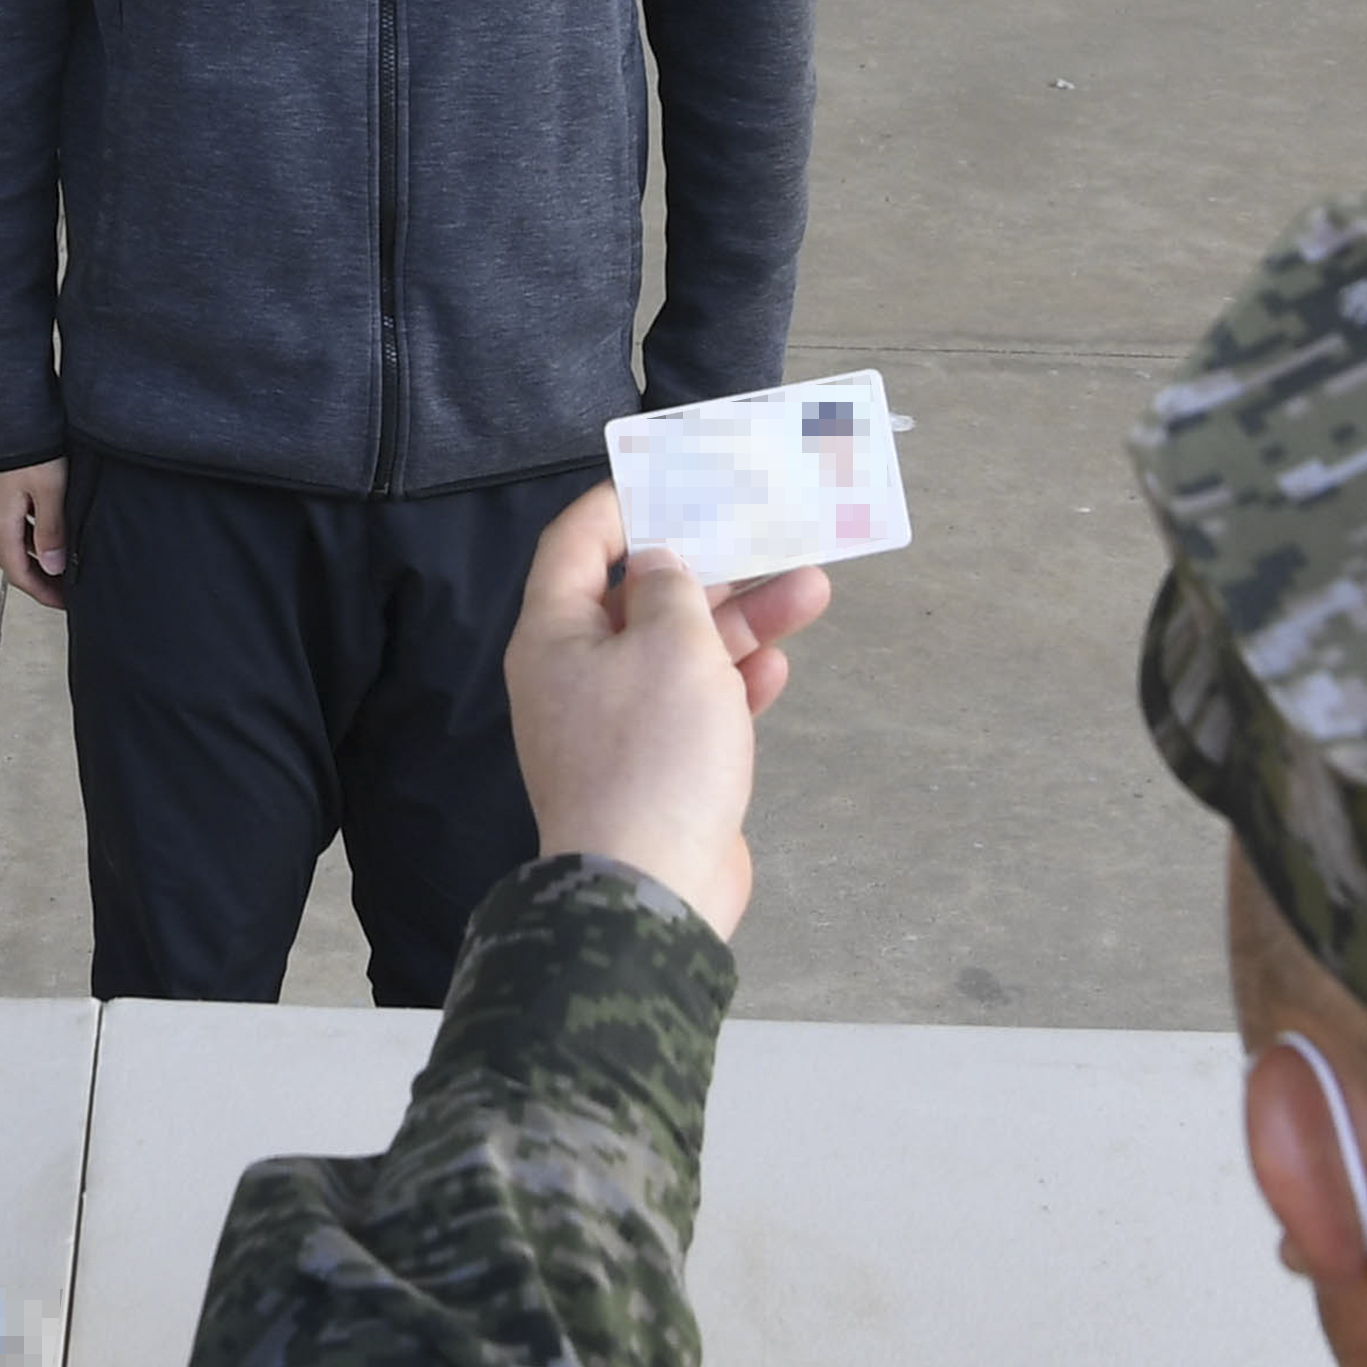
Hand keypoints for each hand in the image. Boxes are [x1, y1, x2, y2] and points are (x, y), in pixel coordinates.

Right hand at [0, 462, 67, 607]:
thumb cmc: (31, 448)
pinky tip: (50, 532)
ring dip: (35, 555)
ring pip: (12, 540)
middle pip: (13, 559)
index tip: (63, 603)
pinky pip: (11, 522)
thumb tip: (53, 569)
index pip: (18, 572)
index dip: (41, 591)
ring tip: (62, 563)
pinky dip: (30, 534)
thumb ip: (52, 531)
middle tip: (66, 589)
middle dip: (39, 577)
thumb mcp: (50, 491)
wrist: (6, 409)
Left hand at [501, 486, 828, 942]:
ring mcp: (615, 727)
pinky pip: (694, 709)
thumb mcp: (672, 646)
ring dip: (743, 621)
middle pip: (643, 598)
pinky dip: (734, 685)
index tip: (672, 476)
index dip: (621, 502)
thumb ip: (672, 588)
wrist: (651, 890)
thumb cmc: (652, 756)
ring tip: (811, 588)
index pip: (576, 543)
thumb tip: (660, 563)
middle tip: (769, 530)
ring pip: (681, 653)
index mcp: (555, 636)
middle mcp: (575, 675)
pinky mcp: (655, 770)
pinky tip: (776, 668)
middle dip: (713, 564)